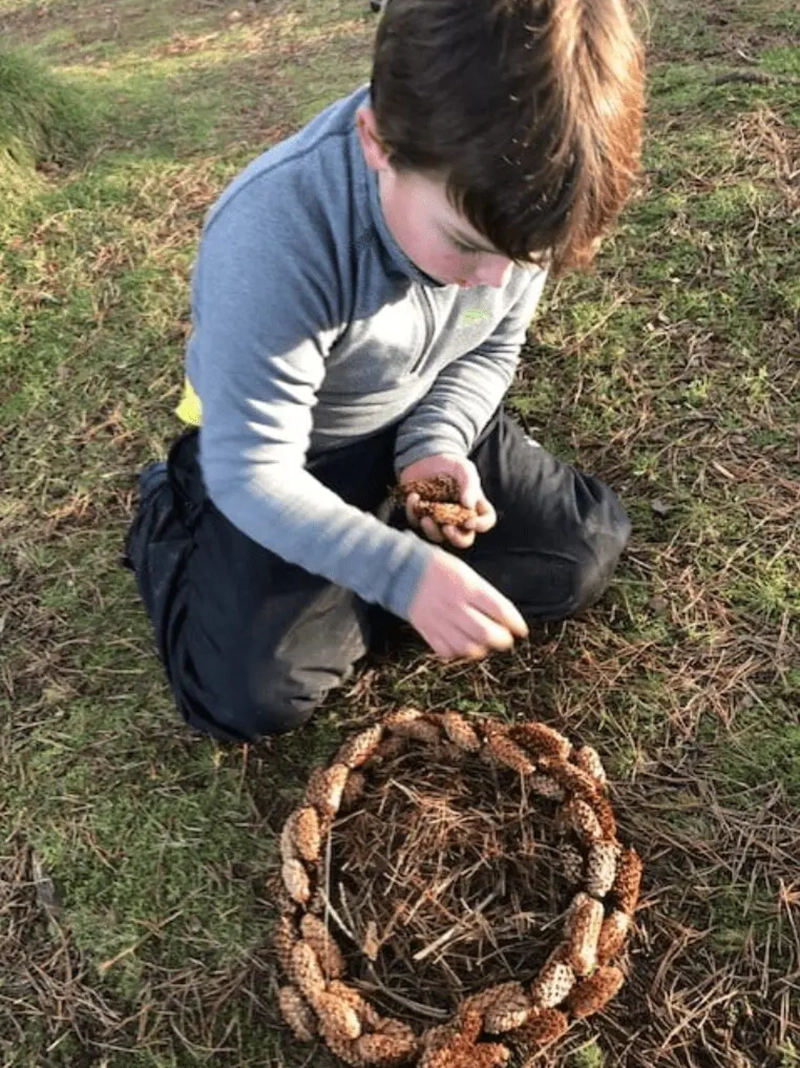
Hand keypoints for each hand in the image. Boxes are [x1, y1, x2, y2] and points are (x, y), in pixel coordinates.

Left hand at [399, 454, 495, 549]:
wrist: (427, 457)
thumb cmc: (451, 464)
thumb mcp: (464, 469)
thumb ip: (469, 485)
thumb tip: (468, 505)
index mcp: (475, 506)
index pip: (486, 521)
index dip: (480, 525)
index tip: (468, 521)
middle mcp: (459, 518)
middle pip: (464, 539)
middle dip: (456, 538)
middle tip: (447, 528)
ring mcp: (439, 520)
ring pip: (438, 536)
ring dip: (431, 531)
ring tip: (425, 518)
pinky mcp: (420, 516)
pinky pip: (416, 522)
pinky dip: (413, 512)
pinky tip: (413, 498)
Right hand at [408, 551, 527, 659]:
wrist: (402, 571)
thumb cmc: (440, 569)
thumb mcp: (466, 573)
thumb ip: (484, 595)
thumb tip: (505, 617)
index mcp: (468, 587)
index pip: (501, 610)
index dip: (515, 623)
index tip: (522, 630)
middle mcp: (455, 605)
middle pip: (487, 633)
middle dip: (503, 640)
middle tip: (506, 639)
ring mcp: (440, 620)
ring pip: (469, 648)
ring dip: (482, 649)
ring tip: (485, 643)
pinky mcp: (427, 631)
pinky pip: (448, 651)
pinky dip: (459, 652)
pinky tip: (464, 644)